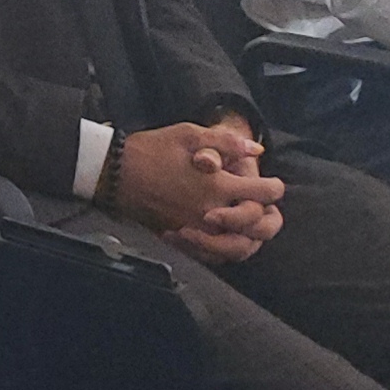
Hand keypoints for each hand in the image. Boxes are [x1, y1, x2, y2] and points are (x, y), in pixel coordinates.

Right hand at [110, 122, 287, 263]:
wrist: (114, 173)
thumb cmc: (151, 149)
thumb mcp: (189, 134)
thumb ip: (225, 141)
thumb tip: (256, 150)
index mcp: (217, 185)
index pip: (263, 194)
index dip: (274, 188)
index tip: (272, 184)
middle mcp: (211, 212)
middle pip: (257, 224)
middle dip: (266, 213)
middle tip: (263, 205)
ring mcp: (196, 229)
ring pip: (239, 246)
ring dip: (249, 235)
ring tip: (248, 223)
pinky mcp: (181, 239)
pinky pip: (214, 255)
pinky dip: (226, 249)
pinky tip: (225, 236)